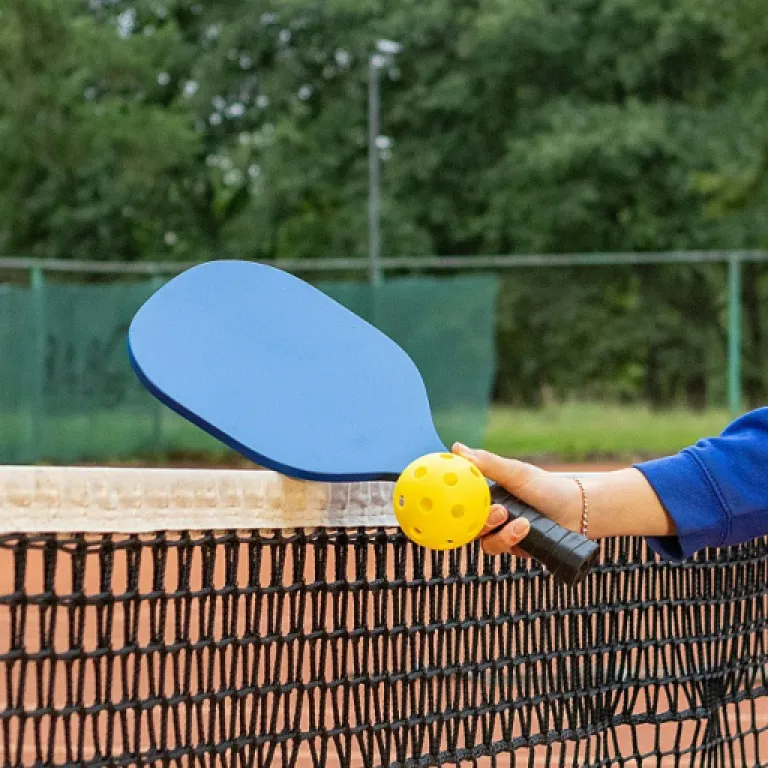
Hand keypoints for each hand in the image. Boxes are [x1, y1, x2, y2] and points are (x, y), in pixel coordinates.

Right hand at [453, 443, 675, 555]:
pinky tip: (527, 529)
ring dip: (500, 533)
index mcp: (485, 494)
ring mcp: (500, 532)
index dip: (452, 500)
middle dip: (481, 520)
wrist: (577, 511)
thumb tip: (456, 448)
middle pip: (468, 524)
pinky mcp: (511, 548)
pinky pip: (501, 549)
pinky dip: (511, 539)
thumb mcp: (516, 473)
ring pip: (484, 540)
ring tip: (522, 523)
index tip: (450, 496)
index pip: (460, 499)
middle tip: (499, 511)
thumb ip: (487, 464)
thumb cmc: (546, 487)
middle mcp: (489, 513)